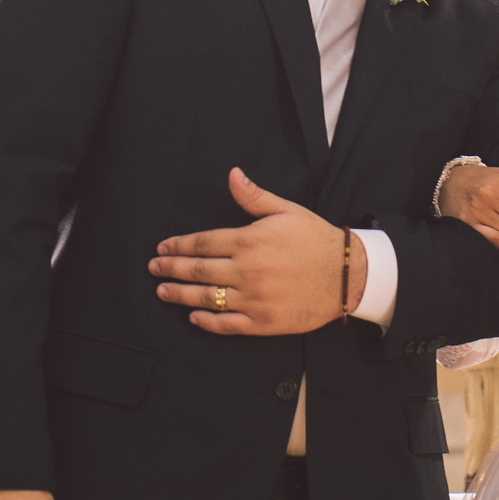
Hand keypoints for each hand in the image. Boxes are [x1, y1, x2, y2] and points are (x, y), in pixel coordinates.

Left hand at [149, 167, 367, 333]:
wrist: (346, 274)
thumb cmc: (315, 238)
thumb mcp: (286, 210)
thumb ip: (254, 196)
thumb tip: (232, 175)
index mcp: (249, 240)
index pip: (204, 242)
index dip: (179, 245)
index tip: (162, 247)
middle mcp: (247, 270)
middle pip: (199, 270)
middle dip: (172, 269)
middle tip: (153, 269)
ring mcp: (253, 298)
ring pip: (207, 298)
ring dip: (181, 296)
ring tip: (162, 292)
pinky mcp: (263, 322)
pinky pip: (227, 324)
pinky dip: (207, 322)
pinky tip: (194, 317)